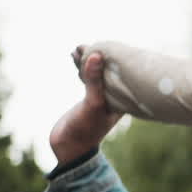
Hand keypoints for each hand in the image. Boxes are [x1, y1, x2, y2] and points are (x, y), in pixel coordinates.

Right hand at [50, 49, 120, 165]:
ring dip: (87, 61)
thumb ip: (94, 80)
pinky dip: (80, 68)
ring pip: (95, 74)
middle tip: (86, 45)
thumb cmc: (86, 129)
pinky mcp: (87, 99)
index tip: (106, 43)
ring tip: (77, 49)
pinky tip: (74, 58)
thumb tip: (97, 55)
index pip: (123, 73)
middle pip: (109, 71)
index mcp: (123, 98)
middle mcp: (115, 97)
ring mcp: (101, 97)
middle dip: (98, 56)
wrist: (69, 147)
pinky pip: (86, 79)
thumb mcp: (92, 103)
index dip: (115, 58)